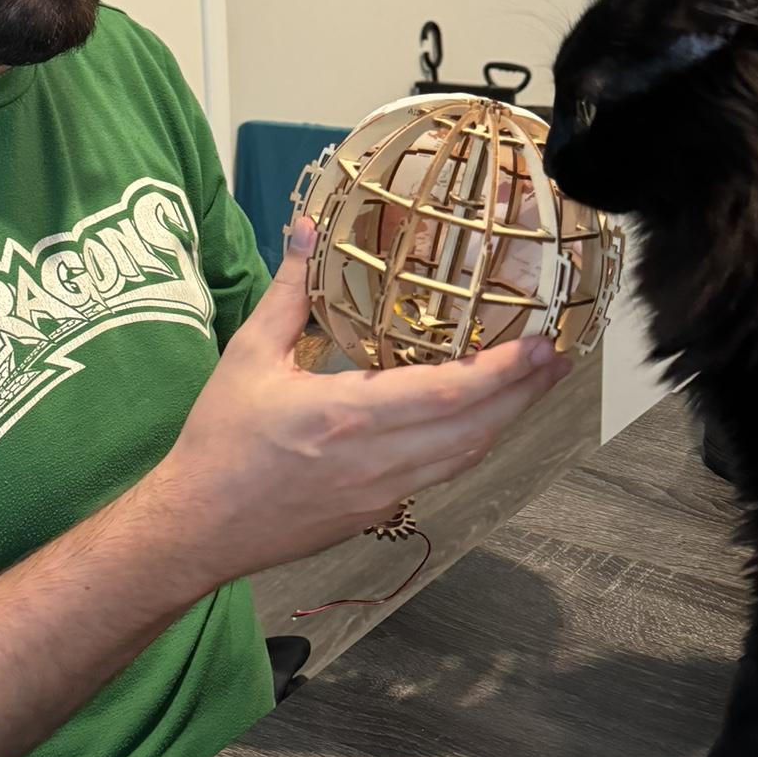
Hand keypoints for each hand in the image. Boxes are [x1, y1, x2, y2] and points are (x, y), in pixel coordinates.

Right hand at [145, 218, 571, 587]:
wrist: (198, 528)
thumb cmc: (220, 440)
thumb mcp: (248, 356)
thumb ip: (290, 292)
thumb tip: (307, 229)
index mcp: (349, 415)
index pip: (451, 395)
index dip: (506, 372)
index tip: (543, 344)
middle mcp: (379, 460)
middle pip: (477, 429)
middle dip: (526, 393)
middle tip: (560, 357)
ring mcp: (383, 494)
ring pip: (465, 457)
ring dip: (505, 420)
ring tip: (533, 384)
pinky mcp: (377, 514)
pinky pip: (440, 475)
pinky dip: (470, 444)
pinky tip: (478, 421)